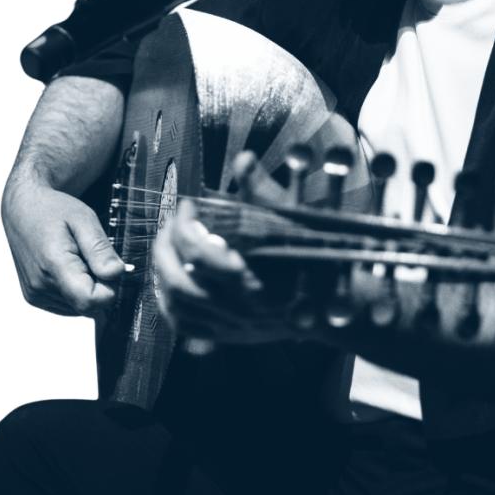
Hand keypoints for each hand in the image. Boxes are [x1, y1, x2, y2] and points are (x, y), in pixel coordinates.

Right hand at [0, 183, 126, 317]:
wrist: (20, 210)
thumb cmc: (52, 210)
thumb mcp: (83, 218)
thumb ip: (99, 248)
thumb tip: (116, 273)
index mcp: (54, 264)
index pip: (90, 301)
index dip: (108, 288)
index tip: (107, 266)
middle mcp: (40, 286)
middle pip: (88, 307)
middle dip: (99, 287)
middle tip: (90, 257)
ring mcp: (35, 295)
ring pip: (78, 309)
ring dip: (86, 289)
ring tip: (76, 260)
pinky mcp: (33, 298)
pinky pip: (67, 306)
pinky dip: (74, 291)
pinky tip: (68, 269)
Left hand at [153, 153, 298, 345]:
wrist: (331, 308)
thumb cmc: (313, 259)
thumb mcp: (293, 222)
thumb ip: (264, 191)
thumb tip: (243, 158)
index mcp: (255, 281)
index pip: (198, 254)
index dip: (184, 224)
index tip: (189, 205)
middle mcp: (240, 309)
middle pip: (180, 282)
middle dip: (166, 247)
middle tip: (172, 223)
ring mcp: (232, 326)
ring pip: (178, 305)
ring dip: (163, 271)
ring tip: (169, 245)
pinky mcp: (228, 336)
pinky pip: (185, 325)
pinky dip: (169, 302)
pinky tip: (168, 281)